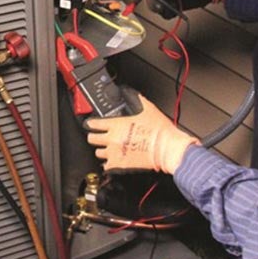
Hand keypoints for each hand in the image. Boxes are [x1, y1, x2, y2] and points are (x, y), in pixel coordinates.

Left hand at [84, 93, 198, 173]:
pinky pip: (105, 166)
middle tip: (98, 136)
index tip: (91, 124)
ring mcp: (114, 153)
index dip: (91, 123)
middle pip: (91, 139)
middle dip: (94, 136)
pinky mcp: (119, 166)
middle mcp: (112, 139)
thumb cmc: (159, 131)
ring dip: (102, 149)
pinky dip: (108, 164)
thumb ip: (135, 98)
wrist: (166, 149)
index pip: (93, 123)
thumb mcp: (148, 108)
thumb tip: (129, 92)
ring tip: (108, 148)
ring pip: (98, 152)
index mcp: (116, 125)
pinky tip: (113, 160)